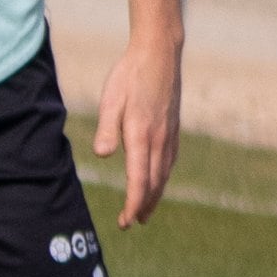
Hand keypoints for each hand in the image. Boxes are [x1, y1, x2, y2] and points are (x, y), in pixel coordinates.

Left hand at [94, 29, 182, 223]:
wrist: (159, 53)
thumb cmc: (129, 75)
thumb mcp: (111, 98)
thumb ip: (107, 127)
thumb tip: (102, 154)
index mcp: (142, 135)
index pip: (139, 179)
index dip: (133, 202)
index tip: (125, 220)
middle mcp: (160, 139)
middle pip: (154, 182)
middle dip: (143, 205)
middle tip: (131, 223)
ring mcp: (170, 134)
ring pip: (164, 173)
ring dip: (154, 194)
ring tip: (145, 211)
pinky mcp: (173, 128)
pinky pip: (169, 160)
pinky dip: (163, 177)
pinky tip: (158, 181)